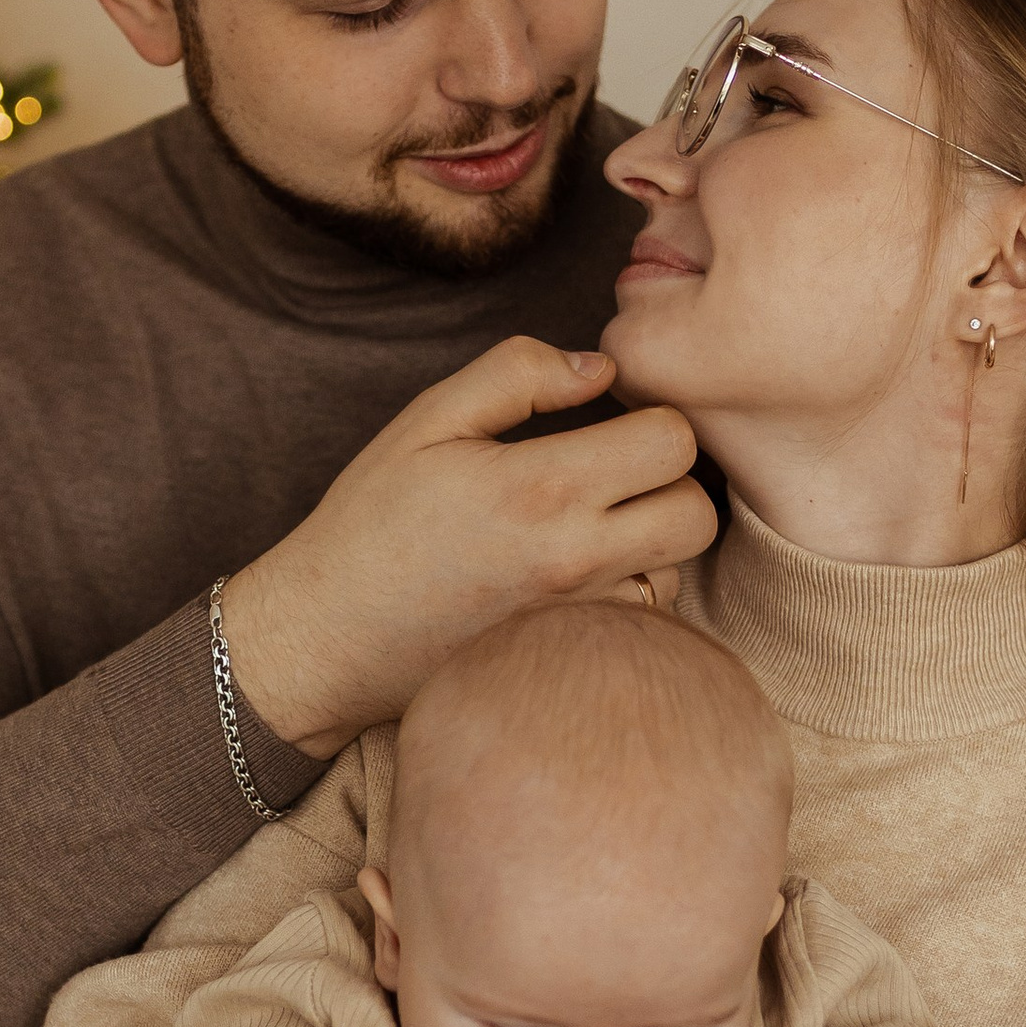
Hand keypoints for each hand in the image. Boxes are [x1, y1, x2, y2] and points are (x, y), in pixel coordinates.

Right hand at [217, 340, 716, 758]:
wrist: (326, 639)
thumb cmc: (370, 524)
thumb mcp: (427, 422)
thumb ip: (517, 374)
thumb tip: (600, 369)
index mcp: (540, 489)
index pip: (673, 441)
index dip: (650, 418)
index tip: (610, 423)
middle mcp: (575, 560)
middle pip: (698, 513)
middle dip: (670, 481)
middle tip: (619, 471)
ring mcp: (577, 619)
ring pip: (679, 569)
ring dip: (651, 540)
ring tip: (592, 524)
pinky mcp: (569, 657)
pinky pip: (643, 618)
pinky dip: (627, 590)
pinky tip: (577, 574)